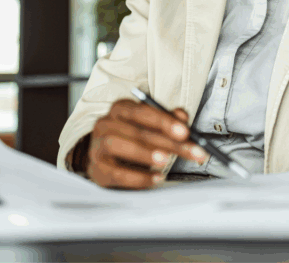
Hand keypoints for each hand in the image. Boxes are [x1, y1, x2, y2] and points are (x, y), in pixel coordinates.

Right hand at [85, 99, 207, 188]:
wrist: (108, 160)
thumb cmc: (133, 140)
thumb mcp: (151, 127)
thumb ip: (168, 120)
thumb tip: (182, 116)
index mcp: (121, 109)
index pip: (142, 111)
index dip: (165, 121)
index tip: (185, 132)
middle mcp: (105, 124)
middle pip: (137, 131)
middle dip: (168, 143)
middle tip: (191, 152)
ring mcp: (97, 146)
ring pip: (117, 146)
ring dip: (145, 154)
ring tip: (166, 161)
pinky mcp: (97, 169)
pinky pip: (116, 173)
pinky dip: (138, 177)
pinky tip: (156, 178)